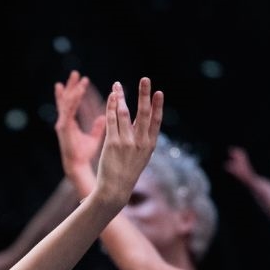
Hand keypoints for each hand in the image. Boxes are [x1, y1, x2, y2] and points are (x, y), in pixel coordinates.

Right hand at [53, 70, 105, 186]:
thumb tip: (104, 117)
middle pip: (67, 99)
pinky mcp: (64, 126)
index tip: (83, 81)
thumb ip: (97, 127)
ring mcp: (63, 123)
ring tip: (77, 78)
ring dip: (73, 89)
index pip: (73, 103)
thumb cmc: (83, 154)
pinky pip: (69, 109)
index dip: (77, 92)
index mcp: (71, 122)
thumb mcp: (93, 138)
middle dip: (71, 86)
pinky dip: (74, 99)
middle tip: (76, 73)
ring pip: (68, 101)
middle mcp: (65, 121)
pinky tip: (79, 91)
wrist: (76, 165)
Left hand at [92, 78, 163, 204]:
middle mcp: (139, 142)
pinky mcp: (112, 144)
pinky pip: (111, 120)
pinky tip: (111, 97)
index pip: (156, 121)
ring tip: (118, 85)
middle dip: (144, 95)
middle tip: (145, 79)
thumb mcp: (141, 157)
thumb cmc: (127, 173)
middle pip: (143, 114)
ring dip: (120, 97)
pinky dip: (110, 107)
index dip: (158, 106)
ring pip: (124, 114)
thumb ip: (142, 139)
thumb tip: (143, 123)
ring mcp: (126, 142)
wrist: (115, 190)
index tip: (159, 92)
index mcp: (149, 145)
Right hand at [224, 147, 269, 228]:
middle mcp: (256, 190)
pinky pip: (246, 177)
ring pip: (244, 174)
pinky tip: (233, 163)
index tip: (240, 158)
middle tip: (233, 151)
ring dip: (238, 163)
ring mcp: (255, 190)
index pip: (251, 176)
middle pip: (245, 174)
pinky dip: (239, 170)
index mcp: (261, 190)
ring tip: (232, 151)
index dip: (245, 167)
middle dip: (239, 163)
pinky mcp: (257, 189)